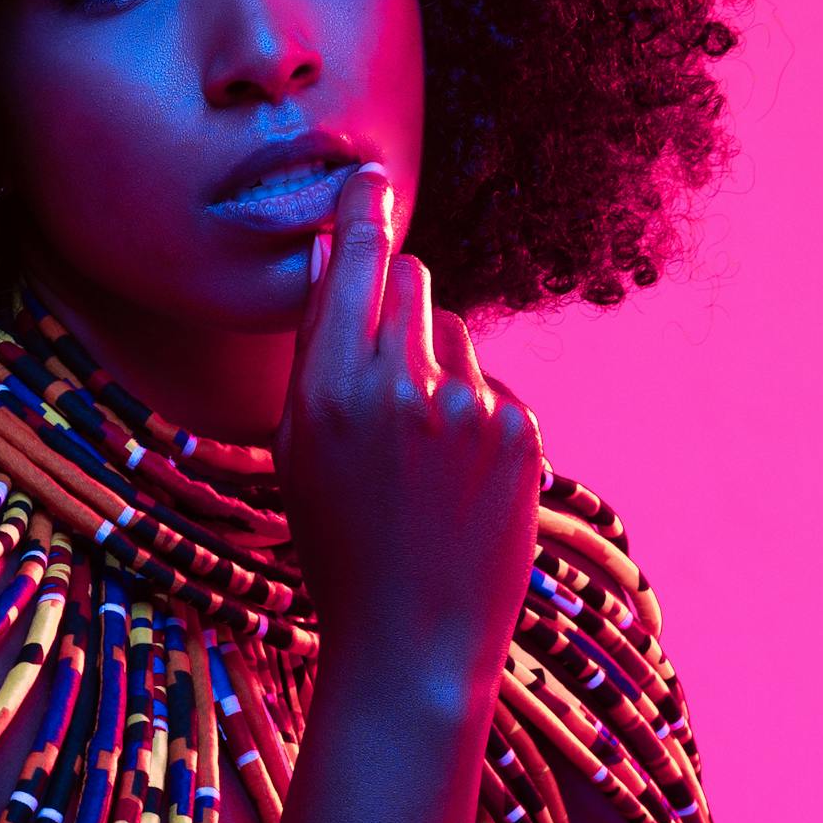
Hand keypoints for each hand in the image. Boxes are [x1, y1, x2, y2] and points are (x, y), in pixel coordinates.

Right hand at [270, 162, 542, 682]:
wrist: (413, 642)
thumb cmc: (342, 549)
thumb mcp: (301, 450)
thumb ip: (316, 349)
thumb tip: (325, 252)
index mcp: (328, 392)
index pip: (353, 263)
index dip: (361, 215)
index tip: (368, 180)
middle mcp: (399, 388)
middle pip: (410, 279)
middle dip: (398, 296)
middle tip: (386, 364)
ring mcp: (469, 408)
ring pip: (455, 337)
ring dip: (439, 371)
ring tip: (421, 461)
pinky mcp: (521, 432)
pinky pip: (495, 388)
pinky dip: (478, 420)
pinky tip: (460, 483)